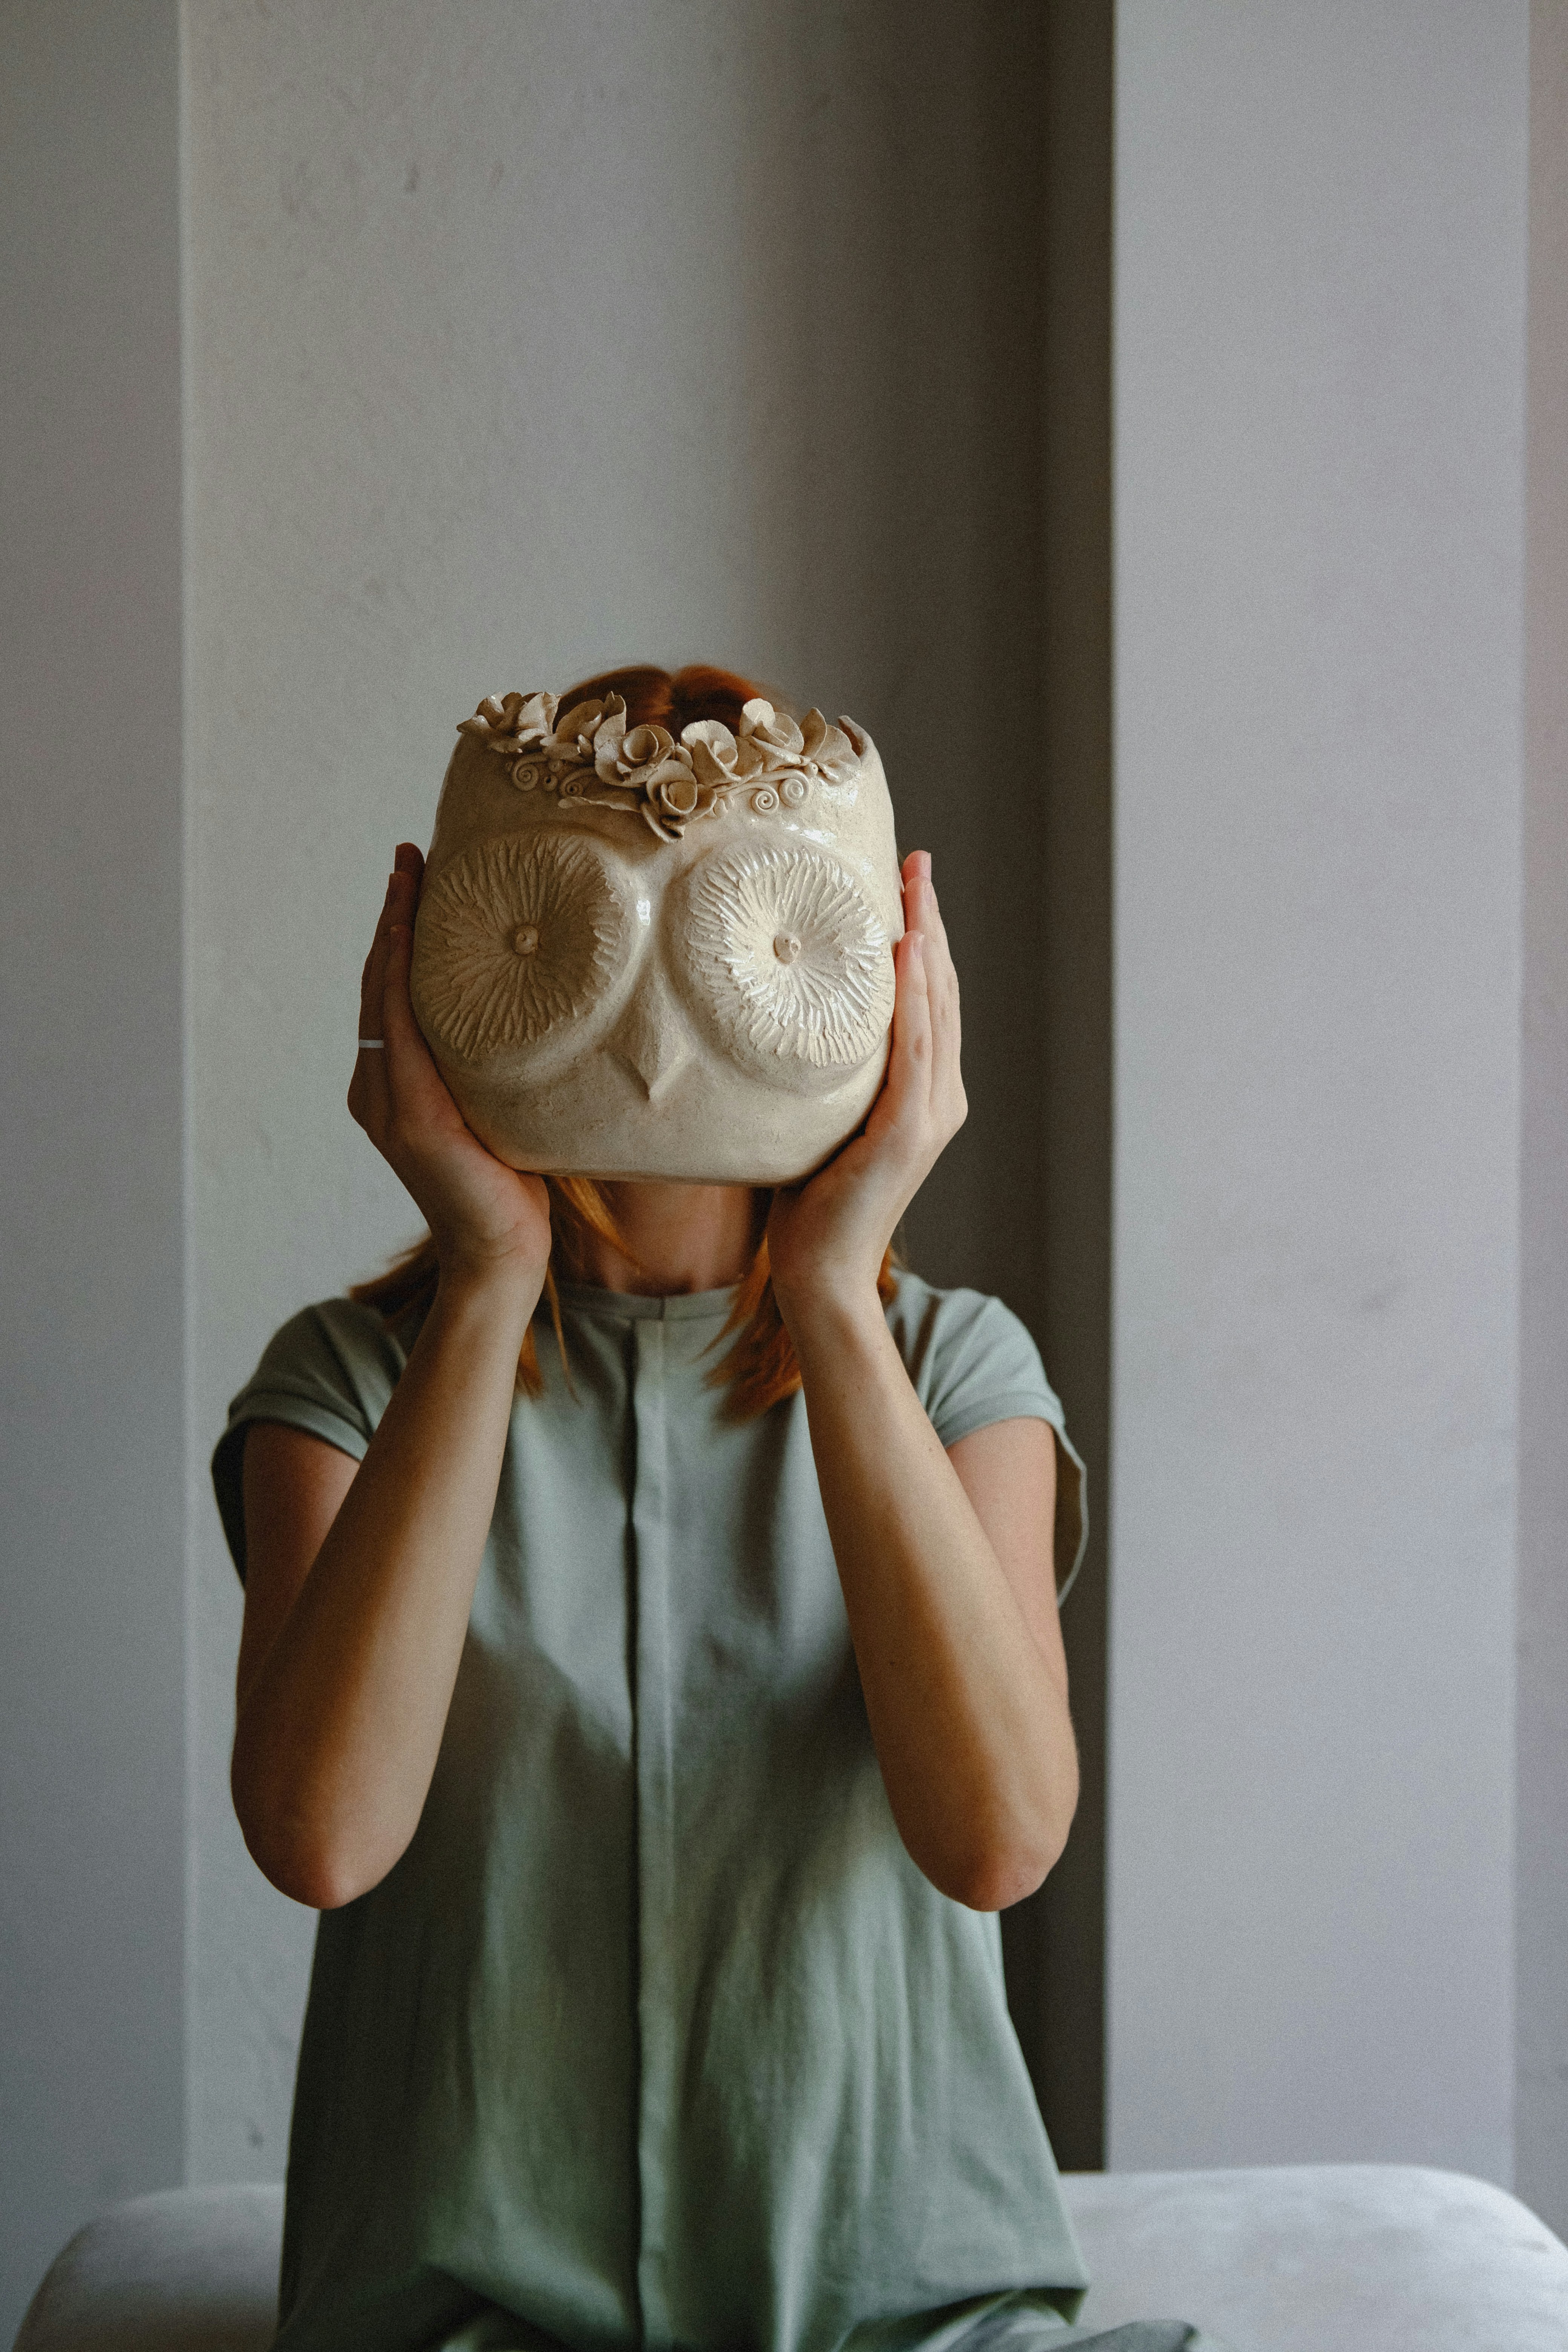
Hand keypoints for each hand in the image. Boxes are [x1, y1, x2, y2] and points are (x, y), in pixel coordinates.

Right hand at [347, 844, 551, 1290]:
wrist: (502, 1254)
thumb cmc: (514, 1185)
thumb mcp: (504, 1106)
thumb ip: (498, 1065)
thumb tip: (545, 1010)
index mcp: (394, 1086)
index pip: (391, 994)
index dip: (397, 935)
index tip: (415, 880)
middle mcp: (377, 1088)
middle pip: (379, 984)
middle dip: (392, 918)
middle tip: (409, 858)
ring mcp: (386, 1102)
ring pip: (382, 997)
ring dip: (394, 933)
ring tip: (410, 878)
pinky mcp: (408, 1117)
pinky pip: (398, 1032)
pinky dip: (400, 981)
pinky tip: (410, 940)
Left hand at [767, 850, 965, 1329]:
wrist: (817, 1276)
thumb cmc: (805, 1205)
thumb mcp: (813, 1119)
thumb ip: (816, 1075)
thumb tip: (772, 1019)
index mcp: (923, 1094)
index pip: (929, 1001)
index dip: (925, 939)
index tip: (908, 884)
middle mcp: (940, 1097)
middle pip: (941, 991)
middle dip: (931, 921)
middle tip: (916, 862)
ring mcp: (931, 1114)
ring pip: (935, 1008)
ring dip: (927, 942)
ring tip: (913, 886)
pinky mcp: (910, 1132)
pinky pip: (914, 1047)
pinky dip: (914, 997)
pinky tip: (906, 952)